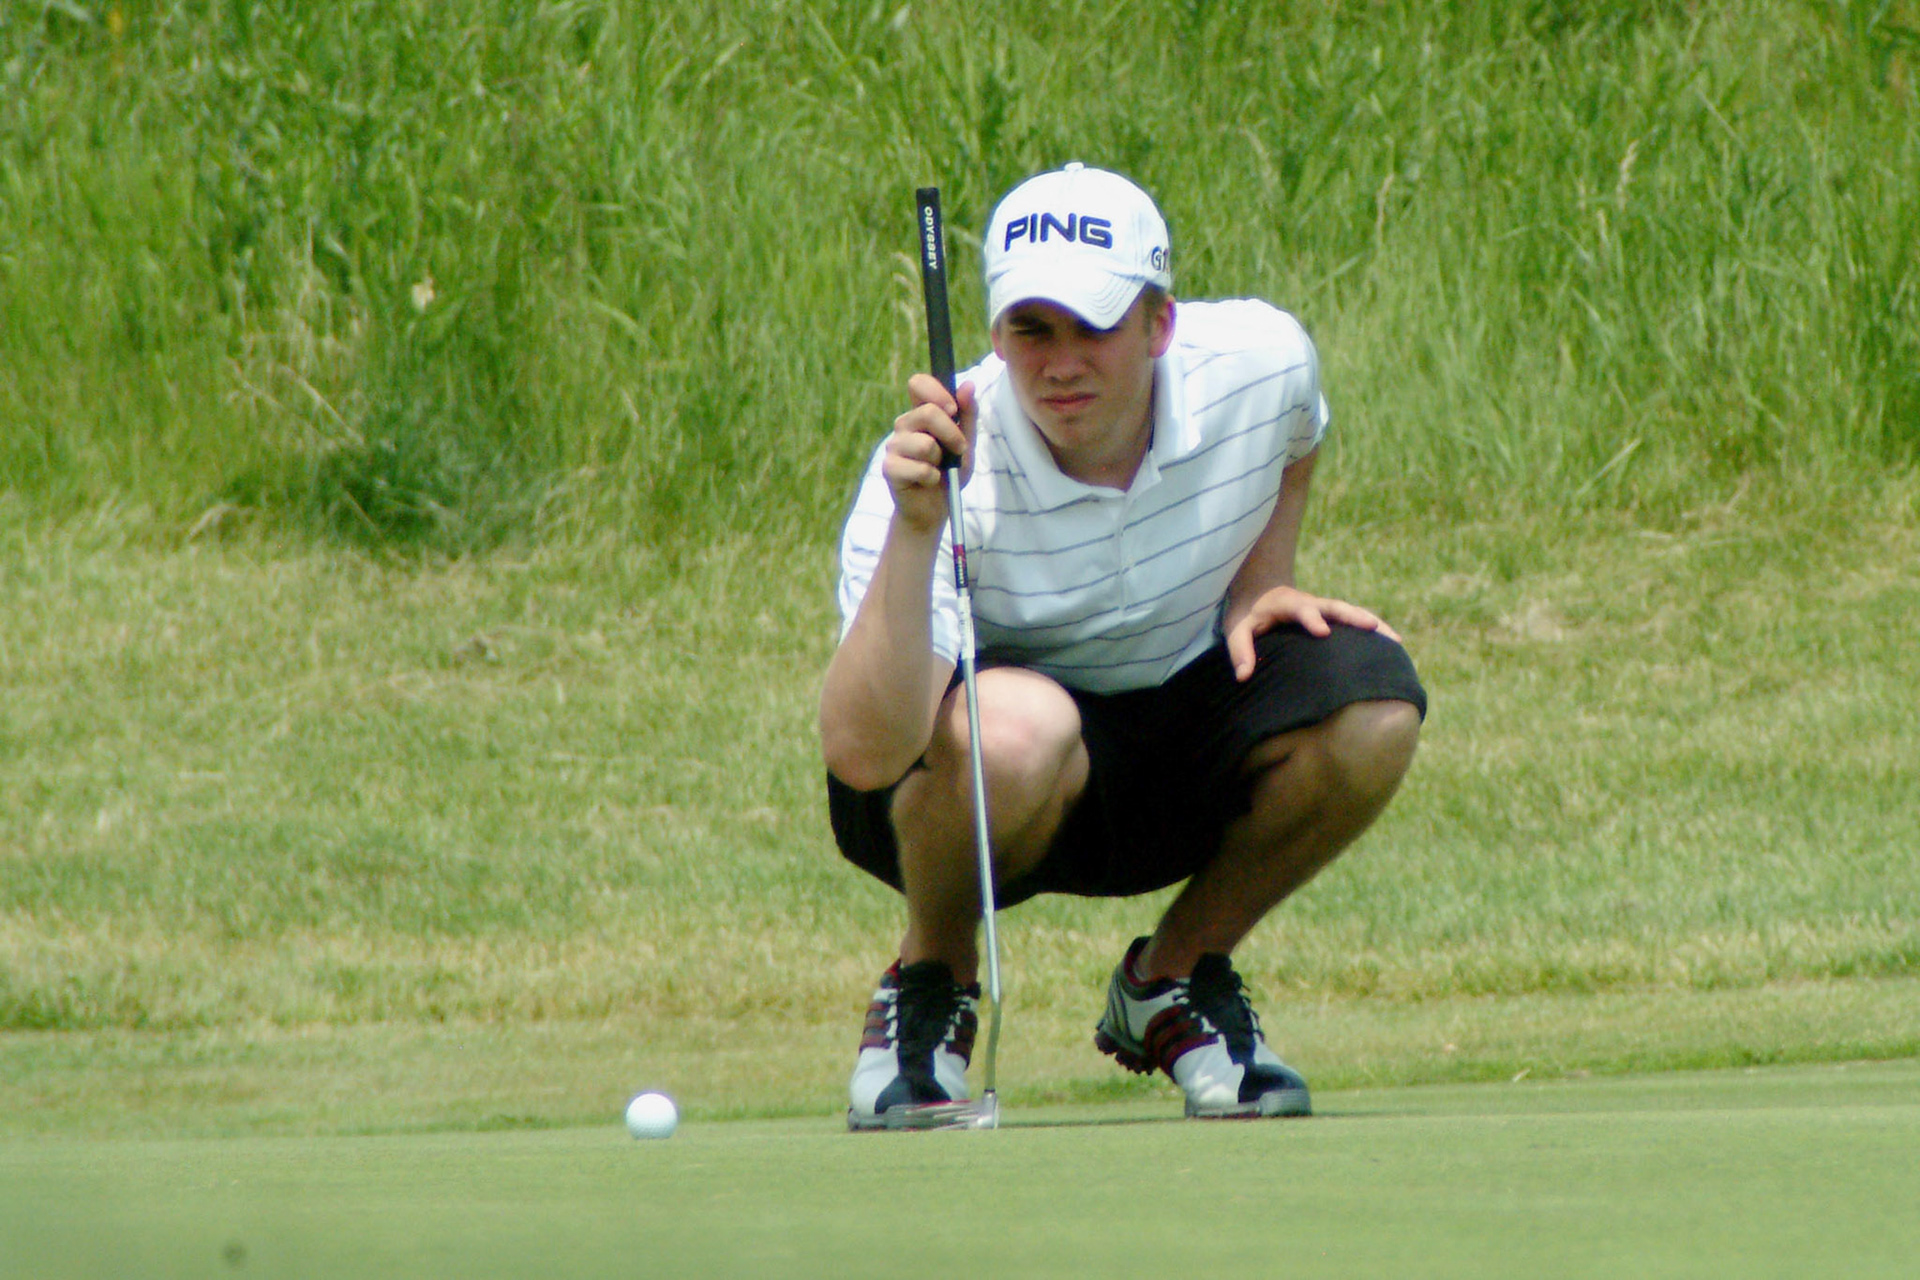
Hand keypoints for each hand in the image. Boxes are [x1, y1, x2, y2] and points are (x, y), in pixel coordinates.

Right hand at [882, 374, 976, 532]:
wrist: (935, 508)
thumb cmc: (949, 473)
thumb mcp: (965, 443)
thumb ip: (968, 415)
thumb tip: (968, 385)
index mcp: (920, 414)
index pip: (918, 383)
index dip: (936, 391)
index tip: (953, 410)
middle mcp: (904, 426)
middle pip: (928, 412)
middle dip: (951, 433)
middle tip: (958, 450)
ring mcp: (894, 446)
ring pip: (925, 444)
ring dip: (941, 460)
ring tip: (938, 469)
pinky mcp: (890, 468)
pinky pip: (920, 468)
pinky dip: (932, 478)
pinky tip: (928, 482)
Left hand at [1224, 585, 1402, 681]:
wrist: (1258, 591)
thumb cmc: (1246, 614)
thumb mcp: (1235, 629)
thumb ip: (1239, 650)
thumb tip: (1244, 677)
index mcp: (1287, 603)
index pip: (1301, 609)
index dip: (1312, 619)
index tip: (1323, 632)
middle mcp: (1310, 602)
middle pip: (1335, 606)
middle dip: (1354, 616)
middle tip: (1373, 627)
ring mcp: (1323, 609)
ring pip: (1350, 613)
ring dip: (1373, 623)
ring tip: (1396, 641)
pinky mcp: (1331, 617)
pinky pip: (1353, 622)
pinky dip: (1372, 630)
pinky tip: (1392, 646)